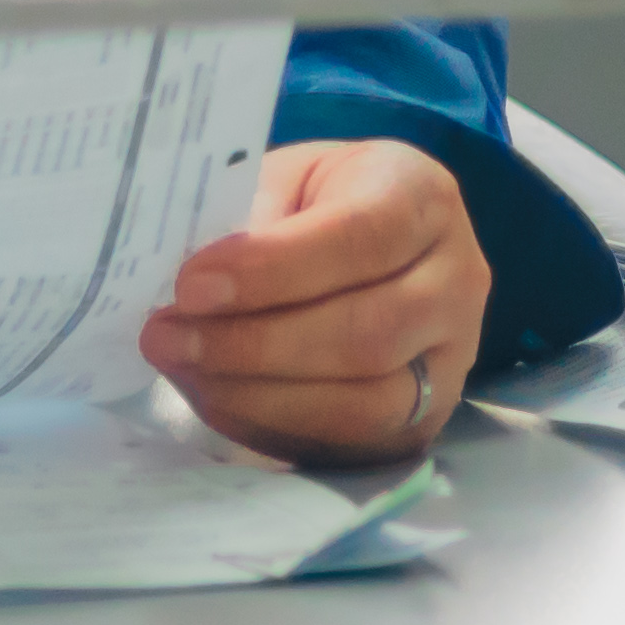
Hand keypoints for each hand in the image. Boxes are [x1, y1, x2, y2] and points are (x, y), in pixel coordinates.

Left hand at [144, 139, 489, 465]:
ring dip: (256, 394)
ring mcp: (449, 363)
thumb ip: (250, 219)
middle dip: (254, 344)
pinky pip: (347, 444)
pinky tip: (215, 397)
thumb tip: (191, 289)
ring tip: (181, 366)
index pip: (364, 237)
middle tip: (166, 335)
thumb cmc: (319, 205)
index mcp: (425, 200)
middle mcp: (458, 283)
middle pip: (368, 333)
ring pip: (363, 402)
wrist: (375, 251)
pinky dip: (269, 426)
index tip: (191, 284)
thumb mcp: (287, 180)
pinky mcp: (422, 423)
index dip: (275, 267)